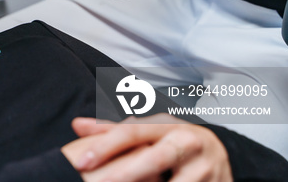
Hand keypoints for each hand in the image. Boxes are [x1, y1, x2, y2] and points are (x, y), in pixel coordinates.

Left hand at [62, 115, 231, 181]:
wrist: (221, 154)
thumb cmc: (174, 141)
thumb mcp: (148, 131)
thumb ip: (113, 130)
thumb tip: (77, 125)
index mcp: (166, 124)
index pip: (131, 131)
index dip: (105, 146)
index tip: (82, 161)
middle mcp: (187, 142)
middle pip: (154, 158)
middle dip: (127, 173)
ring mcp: (204, 167)